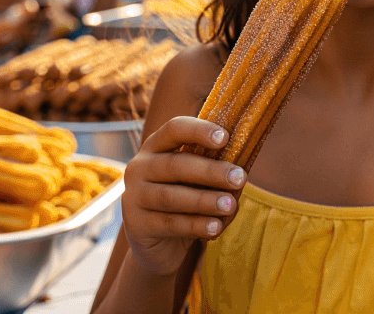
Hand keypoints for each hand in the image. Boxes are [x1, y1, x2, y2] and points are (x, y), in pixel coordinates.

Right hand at [121, 117, 245, 276]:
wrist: (159, 244)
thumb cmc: (185, 202)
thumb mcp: (196, 182)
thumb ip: (213, 172)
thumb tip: (240, 173)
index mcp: (155, 147)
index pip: (174, 129)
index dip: (199, 131)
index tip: (225, 137)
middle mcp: (140, 168)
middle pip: (175, 164)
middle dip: (210, 171)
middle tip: (239, 177)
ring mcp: (134, 196)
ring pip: (171, 196)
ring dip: (204, 200)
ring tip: (230, 205)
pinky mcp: (136, 225)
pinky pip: (169, 223)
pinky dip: (195, 225)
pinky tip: (215, 227)